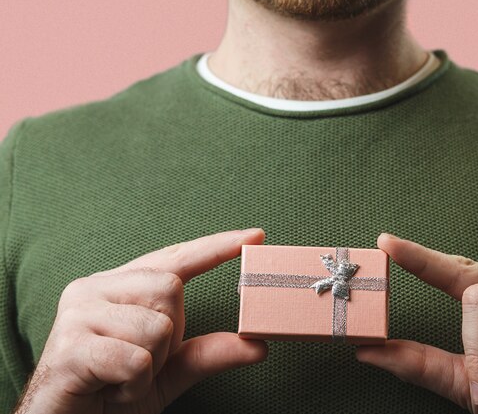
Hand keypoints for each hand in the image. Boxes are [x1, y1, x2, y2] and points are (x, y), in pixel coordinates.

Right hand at [14, 228, 267, 413]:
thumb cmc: (113, 392)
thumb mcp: (169, 371)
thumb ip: (209, 354)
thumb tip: (258, 345)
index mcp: (120, 286)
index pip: (176, 257)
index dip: (217, 246)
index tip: (255, 235)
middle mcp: (96, 288)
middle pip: (169, 288)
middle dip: (169, 334)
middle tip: (142, 362)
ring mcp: (78, 314)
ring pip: (155, 325)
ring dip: (151, 364)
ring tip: (122, 377)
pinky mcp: (69, 347)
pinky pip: (135, 359)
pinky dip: (134, 383)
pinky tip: (112, 388)